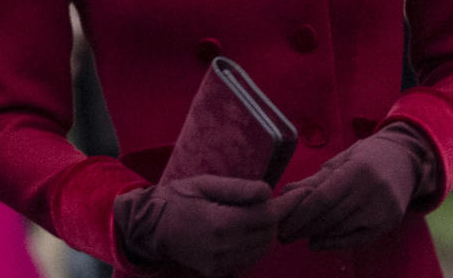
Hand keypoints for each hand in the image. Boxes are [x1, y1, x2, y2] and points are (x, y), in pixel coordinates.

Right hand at [114, 174, 287, 275]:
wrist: (150, 227)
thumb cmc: (179, 198)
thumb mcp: (207, 183)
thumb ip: (239, 188)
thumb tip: (268, 192)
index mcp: (219, 223)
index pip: (267, 216)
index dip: (287, 204)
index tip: (301, 193)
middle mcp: (221, 248)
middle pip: (269, 234)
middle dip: (278, 217)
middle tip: (278, 201)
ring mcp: (218, 264)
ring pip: (262, 250)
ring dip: (269, 232)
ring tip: (264, 213)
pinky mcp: (216, 271)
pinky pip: (249, 260)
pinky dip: (257, 245)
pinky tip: (251, 230)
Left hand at [277, 123, 434, 249]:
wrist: (406, 159)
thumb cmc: (368, 157)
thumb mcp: (342, 160)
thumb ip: (315, 179)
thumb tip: (286, 192)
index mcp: (358, 169)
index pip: (323, 198)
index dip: (301, 214)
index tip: (284, 224)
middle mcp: (373, 189)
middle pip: (330, 216)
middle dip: (304, 228)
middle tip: (284, 235)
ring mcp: (383, 208)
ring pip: (341, 229)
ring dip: (316, 235)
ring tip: (298, 236)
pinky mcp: (389, 222)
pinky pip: (356, 239)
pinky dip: (334, 243)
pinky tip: (318, 242)